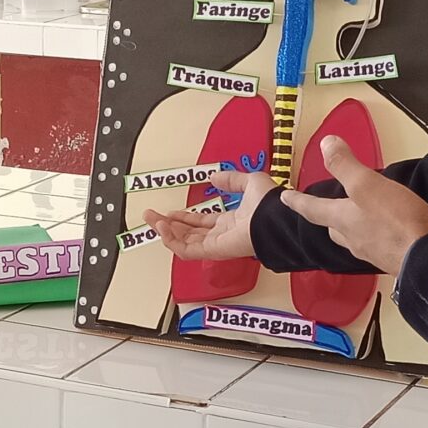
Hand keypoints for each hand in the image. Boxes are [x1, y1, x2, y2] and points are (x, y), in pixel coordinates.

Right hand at [146, 169, 273, 260]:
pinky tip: (162, 228)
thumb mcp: (249, 182)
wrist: (277, 218)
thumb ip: (231, 180)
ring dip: (165, 232)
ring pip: (184, 243)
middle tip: (151, 216)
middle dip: (168, 225)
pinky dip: (172, 240)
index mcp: (231, 222)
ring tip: (152, 220)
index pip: (202, 223)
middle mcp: (222, 235)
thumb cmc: (269, 203)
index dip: (184, 218)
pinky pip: (187, 250)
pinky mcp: (214, 251)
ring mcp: (217, 245)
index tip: (169, 212)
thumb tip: (214, 176)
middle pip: (189, 234)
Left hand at [279, 136, 427, 273]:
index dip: (297, 200)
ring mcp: (381, 251)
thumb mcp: (366, 185)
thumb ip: (345, 165)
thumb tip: (325, 144)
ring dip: (372, 220)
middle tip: (329, 208)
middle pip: (338, 228)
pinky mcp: (406, 257)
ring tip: (383, 207)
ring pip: (370, 234)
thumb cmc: (394, 221)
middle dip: (333, 217)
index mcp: (344, 221)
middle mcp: (358, 240)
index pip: (313, 209)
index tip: (284, 197)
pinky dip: (418, 223)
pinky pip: (408, 236)